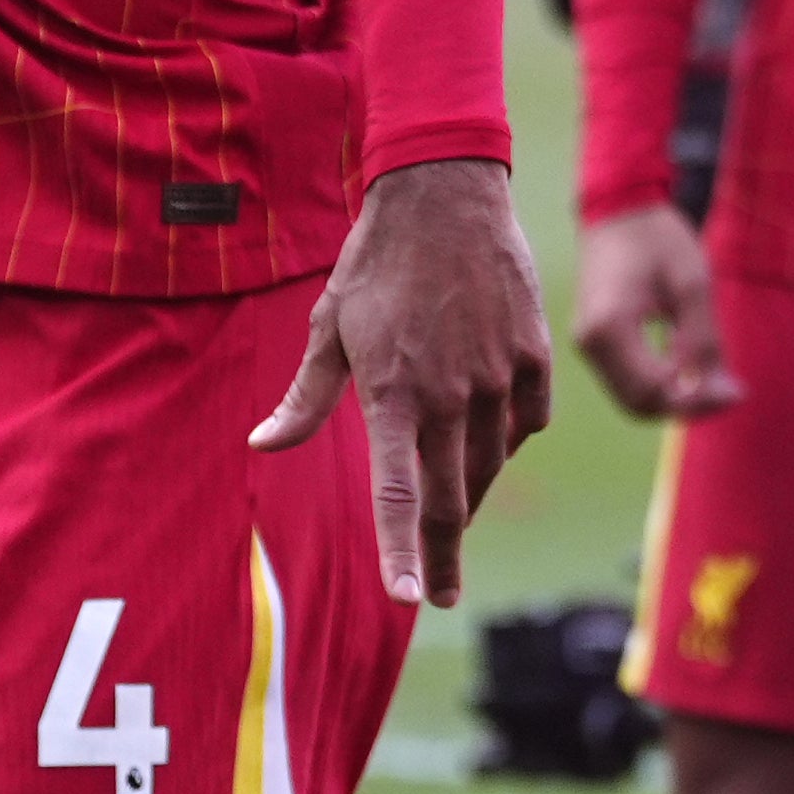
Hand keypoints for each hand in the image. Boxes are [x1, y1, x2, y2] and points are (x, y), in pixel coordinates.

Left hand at [253, 160, 558, 605]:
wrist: (446, 194)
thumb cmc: (377, 262)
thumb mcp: (329, 327)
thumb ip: (305, 398)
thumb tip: (261, 446)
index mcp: (394, 393)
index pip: (398, 493)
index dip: (401, 551)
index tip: (409, 599)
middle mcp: (451, 394)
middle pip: (453, 497)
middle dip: (443, 555)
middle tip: (441, 594)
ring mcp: (499, 375)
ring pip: (490, 462)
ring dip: (471, 496)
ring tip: (455, 519)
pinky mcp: (533, 354)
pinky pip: (526, 421)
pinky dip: (507, 441)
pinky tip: (492, 446)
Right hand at [568, 198, 737, 422]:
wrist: (621, 210)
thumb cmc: (659, 239)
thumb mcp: (693, 285)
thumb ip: (704, 341)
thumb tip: (723, 393)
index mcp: (609, 327)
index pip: (652, 392)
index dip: (697, 401)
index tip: (736, 391)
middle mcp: (590, 343)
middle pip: (639, 404)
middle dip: (687, 405)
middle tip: (729, 390)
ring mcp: (587, 344)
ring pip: (633, 397)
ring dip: (675, 396)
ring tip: (713, 373)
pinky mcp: (594, 341)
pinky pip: (627, 379)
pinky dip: (661, 382)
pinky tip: (688, 359)